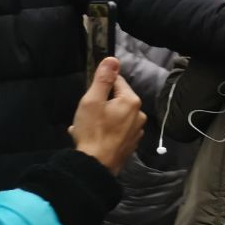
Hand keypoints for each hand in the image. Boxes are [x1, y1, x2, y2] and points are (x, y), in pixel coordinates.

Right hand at [68, 57, 146, 173]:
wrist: (96, 165)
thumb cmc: (93, 131)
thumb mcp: (92, 100)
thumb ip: (103, 79)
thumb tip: (113, 59)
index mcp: (132, 101)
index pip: (117, 81)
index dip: (101, 86)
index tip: (90, 96)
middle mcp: (139, 115)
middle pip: (116, 99)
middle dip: (100, 104)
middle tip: (86, 114)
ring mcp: (136, 131)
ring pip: (115, 116)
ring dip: (100, 118)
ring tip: (85, 127)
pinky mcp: (131, 143)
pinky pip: (116, 130)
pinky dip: (104, 130)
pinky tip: (92, 137)